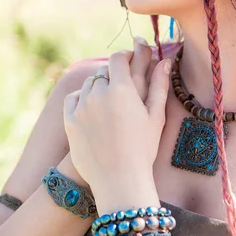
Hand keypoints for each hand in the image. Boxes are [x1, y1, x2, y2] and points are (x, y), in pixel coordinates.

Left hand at [63, 43, 170, 194]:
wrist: (119, 180)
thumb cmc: (143, 149)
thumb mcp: (155, 116)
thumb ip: (159, 85)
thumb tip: (165, 60)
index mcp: (122, 89)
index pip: (118, 59)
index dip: (125, 55)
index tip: (129, 58)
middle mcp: (99, 93)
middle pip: (103, 72)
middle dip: (113, 74)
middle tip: (122, 84)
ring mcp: (82, 107)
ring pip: (88, 85)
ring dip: (98, 86)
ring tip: (108, 99)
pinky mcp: (70, 120)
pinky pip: (73, 99)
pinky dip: (82, 98)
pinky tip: (91, 107)